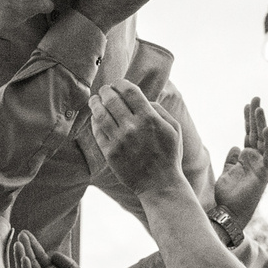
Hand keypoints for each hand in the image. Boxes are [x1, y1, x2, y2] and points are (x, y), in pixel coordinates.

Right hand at [7, 229, 102, 267]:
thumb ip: (67, 263)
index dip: (34, 245)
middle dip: (26, 248)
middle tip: (20, 234)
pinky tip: (25, 259)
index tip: (26, 234)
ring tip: (18, 244)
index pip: (41, 257)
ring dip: (22, 257)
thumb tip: (52, 254)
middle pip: (32, 261)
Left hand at [83, 83, 186, 200]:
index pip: (129, 91)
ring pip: (100, 114)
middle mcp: (132, 127)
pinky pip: (97, 131)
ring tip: (95, 100)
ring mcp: (119, 140)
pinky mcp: (110, 153)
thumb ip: (159, 110)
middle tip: (104, 89)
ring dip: (95, 103)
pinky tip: (95, 117)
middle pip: (112, 99)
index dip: (121, 83)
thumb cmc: (169, 155)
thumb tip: (143, 99)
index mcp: (149, 118)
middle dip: (106, 90)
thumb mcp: (173, 129)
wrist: (159, 184)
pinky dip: (94, 121)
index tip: (118, 83)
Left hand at [210, 98, 267, 237]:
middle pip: (256, 132)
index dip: (248, 119)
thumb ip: (231, 159)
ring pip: (263, 140)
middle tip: (256, 97)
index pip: (248, 133)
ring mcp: (261, 165)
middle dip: (256, 115)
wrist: (229, 213)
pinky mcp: (264, 174)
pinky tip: (266, 129)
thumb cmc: (227, 196)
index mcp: (246, 157)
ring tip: (260, 108)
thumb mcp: (226, 172)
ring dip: (261, 124)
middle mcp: (256, 159)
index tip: (247, 104)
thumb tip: (235, 146)